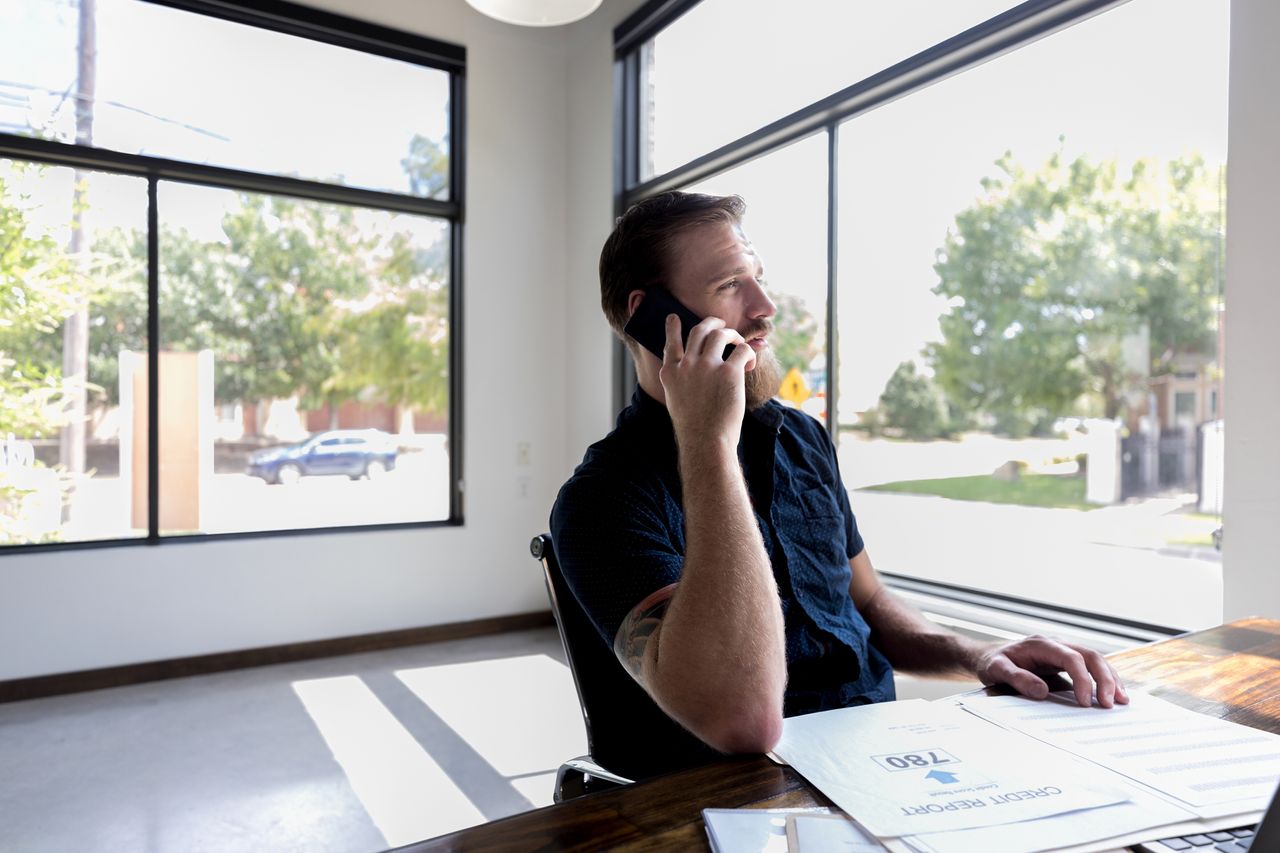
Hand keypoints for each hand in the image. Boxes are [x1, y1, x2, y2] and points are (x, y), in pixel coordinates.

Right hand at [659, 313, 756, 448]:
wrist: (705, 441)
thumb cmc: (693, 426)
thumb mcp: (675, 399)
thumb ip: (679, 380)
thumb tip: (689, 368)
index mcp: (670, 372)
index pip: (670, 342)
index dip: (672, 328)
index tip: (673, 318)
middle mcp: (686, 364)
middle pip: (698, 331)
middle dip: (711, 323)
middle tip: (719, 324)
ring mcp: (707, 366)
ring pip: (720, 334)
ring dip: (731, 334)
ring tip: (738, 341)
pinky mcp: (729, 372)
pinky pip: (742, 350)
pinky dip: (748, 352)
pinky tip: (750, 362)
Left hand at [975, 634, 1128, 707]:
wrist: (989, 656)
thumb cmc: (993, 663)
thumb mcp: (996, 670)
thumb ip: (1016, 678)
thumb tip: (1042, 692)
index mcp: (1041, 644)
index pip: (1071, 658)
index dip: (1083, 679)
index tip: (1085, 703)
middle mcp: (1056, 644)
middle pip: (1090, 655)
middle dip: (1105, 679)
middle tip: (1111, 704)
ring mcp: (1064, 650)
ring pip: (1095, 659)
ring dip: (1111, 679)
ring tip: (1122, 701)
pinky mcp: (1067, 660)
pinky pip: (1091, 667)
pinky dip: (1105, 679)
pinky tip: (1114, 694)